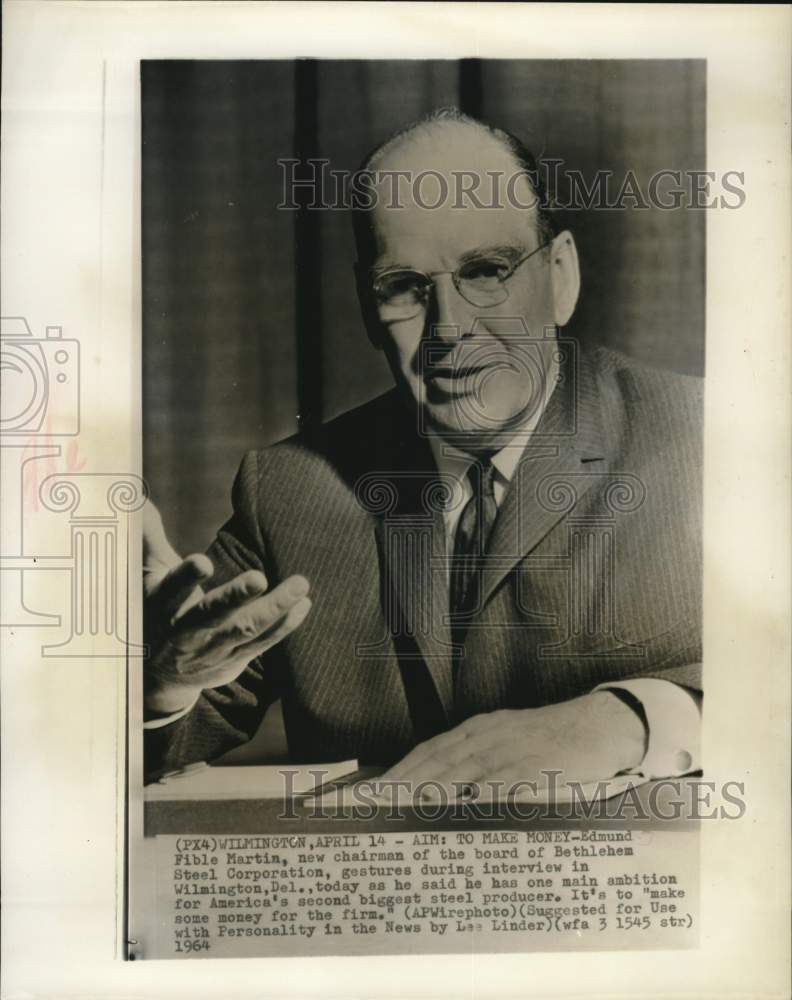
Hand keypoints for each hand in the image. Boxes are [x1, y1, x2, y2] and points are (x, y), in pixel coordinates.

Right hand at [143, 500, 310, 716]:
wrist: (158, 674)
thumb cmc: (157, 609)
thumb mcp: (146, 577)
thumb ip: (148, 538)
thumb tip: (137, 497)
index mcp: (162, 606)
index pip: (171, 591)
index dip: (185, 578)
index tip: (203, 562)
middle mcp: (185, 631)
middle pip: (212, 614)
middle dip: (236, 597)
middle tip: (259, 578)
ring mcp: (212, 649)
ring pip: (245, 630)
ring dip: (274, 609)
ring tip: (300, 585)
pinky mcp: (234, 660)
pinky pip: (263, 643)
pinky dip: (284, 626)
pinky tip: (303, 605)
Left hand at [379, 692, 646, 801]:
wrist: (599, 725)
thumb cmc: (550, 740)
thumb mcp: (507, 741)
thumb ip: (478, 762)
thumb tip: (443, 789)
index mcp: (479, 728)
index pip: (430, 749)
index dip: (402, 770)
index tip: (376, 791)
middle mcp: (489, 734)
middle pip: (439, 760)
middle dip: (406, 784)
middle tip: (379, 806)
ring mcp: (512, 748)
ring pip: (464, 771)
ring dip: (433, 791)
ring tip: (406, 811)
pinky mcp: (536, 763)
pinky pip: (503, 781)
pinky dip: (479, 796)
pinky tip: (461, 811)